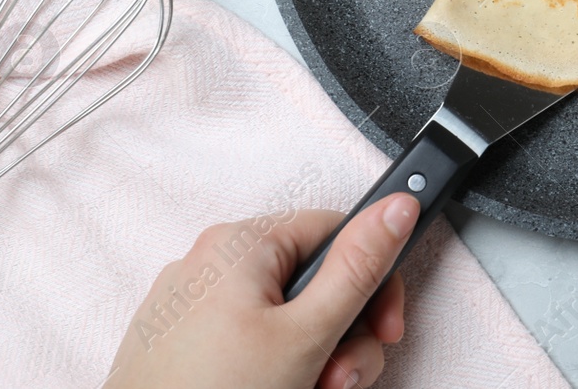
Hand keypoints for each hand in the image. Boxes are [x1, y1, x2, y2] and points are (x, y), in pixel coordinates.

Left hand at [104, 193, 419, 388]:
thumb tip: (397, 206)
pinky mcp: (180, 345)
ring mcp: (190, 307)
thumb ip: (358, 268)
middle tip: (337, 379)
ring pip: (283, 319)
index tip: (386, 327)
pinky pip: (247, 342)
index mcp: (240, 244)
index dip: (373, 280)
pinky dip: (272, 370)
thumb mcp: (307, 335)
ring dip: (311, 361)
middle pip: (313, 282)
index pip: (336, 231)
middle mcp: (210, 264)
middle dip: (340, 336)